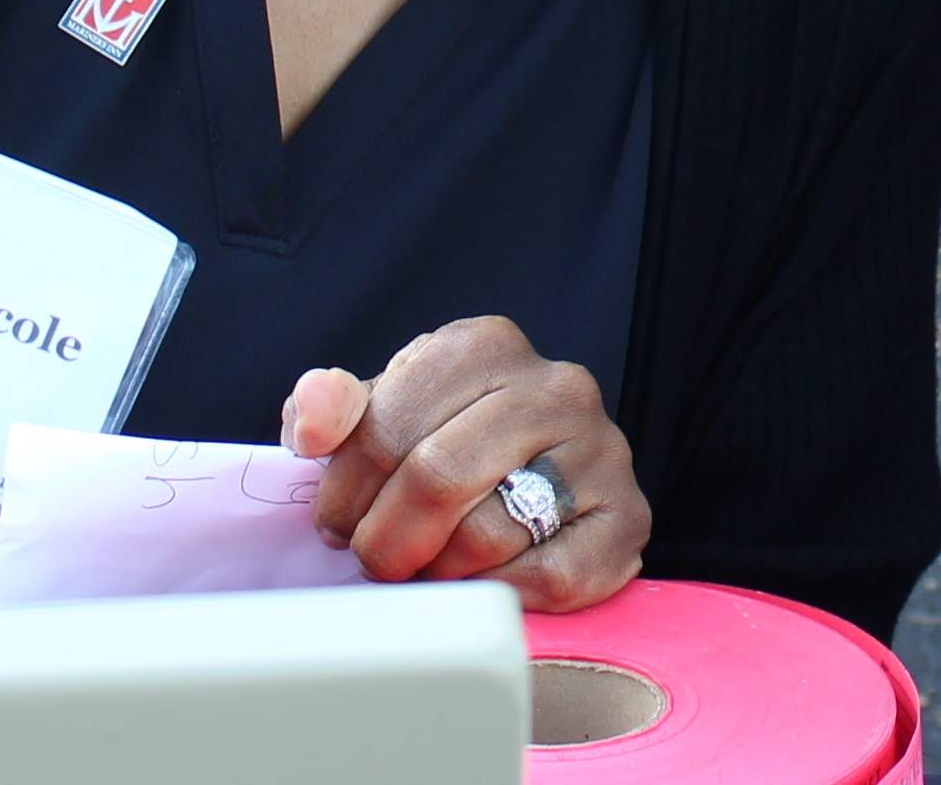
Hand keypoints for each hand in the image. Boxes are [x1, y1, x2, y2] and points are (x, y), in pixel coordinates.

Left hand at [280, 314, 645, 610]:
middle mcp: (555, 385)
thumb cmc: (443, 443)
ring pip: (486, 535)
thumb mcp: (381, 413)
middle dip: (385, 540)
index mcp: (483, 345)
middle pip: (436, 479)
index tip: (337, 522)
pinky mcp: (630, 518)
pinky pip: (548, 579)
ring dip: (439, 572)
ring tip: (431, 566)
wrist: (542, 475)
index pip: (385, 428)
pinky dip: (499, 595)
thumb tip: (311, 423)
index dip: (345, 493)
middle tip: (376, 558)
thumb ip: (330, 410)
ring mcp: (603, 448)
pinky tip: (483, 583)